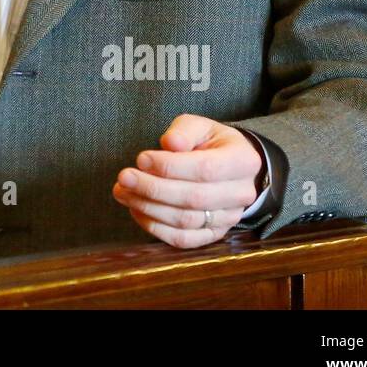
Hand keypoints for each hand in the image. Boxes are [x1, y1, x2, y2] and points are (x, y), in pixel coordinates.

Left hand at [111, 113, 262, 247]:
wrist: (229, 167)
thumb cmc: (209, 143)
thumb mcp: (200, 126)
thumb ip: (184, 131)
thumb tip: (170, 143)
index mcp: (243, 161)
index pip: (205, 169)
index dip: (169, 167)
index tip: (141, 159)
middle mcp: (241, 194)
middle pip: (193, 198)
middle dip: (153, 188)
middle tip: (124, 178)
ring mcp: (229, 218)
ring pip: (186, 221)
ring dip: (149, 208)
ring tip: (123, 192)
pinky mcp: (214, 234)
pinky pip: (183, 240)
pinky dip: (156, 228)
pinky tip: (136, 210)